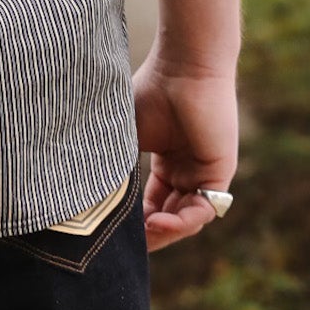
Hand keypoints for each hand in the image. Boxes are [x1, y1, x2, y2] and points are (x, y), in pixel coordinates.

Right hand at [131, 52, 237, 253]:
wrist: (183, 66)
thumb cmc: (152, 91)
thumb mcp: (126, 137)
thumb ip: (116, 167)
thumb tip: (89, 200)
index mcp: (167, 162)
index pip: (152, 205)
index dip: (135, 223)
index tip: (112, 231)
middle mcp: (187, 170)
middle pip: (169, 216)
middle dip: (150, 233)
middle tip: (127, 243)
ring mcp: (204, 172)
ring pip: (186, 217)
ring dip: (166, 231)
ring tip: (146, 231)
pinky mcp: (220, 171)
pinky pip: (206, 208)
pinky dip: (184, 220)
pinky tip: (163, 220)